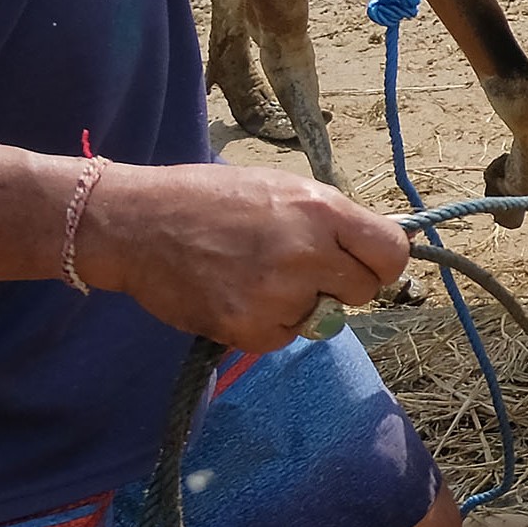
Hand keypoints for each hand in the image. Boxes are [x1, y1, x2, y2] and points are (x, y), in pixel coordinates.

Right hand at [75, 160, 407, 348]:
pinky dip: (266, 324)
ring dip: (299, 306)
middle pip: (364, 290)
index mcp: (321, 210)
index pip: (391, 252)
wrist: (136, 223)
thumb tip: (386, 246)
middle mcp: (306, 251)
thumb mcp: (284, 188)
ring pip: (324, 319)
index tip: (363, 265)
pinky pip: (284, 337)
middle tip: (300, 271)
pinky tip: (235, 295)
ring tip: (255, 276)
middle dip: (339, 286)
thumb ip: (334, 220)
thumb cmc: (212, 199)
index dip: (381, 263)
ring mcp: (277, 293)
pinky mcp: (248, 327)